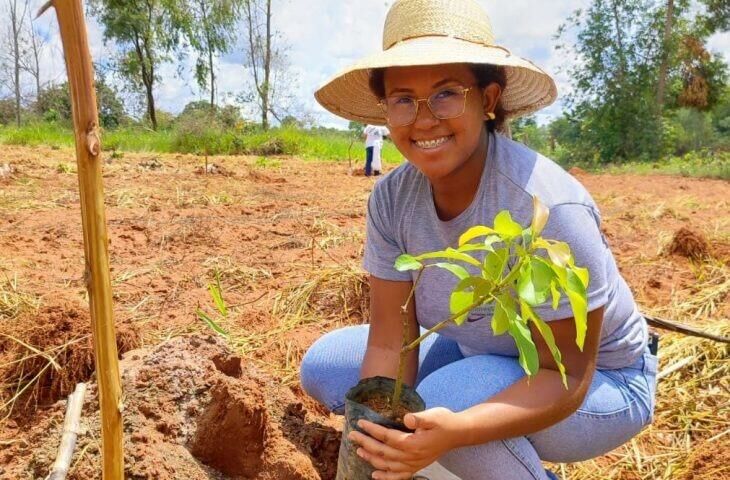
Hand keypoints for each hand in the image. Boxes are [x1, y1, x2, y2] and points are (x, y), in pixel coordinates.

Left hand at [348, 407, 467, 479]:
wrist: (458, 434)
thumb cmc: (444, 422)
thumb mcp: (433, 415)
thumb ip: (419, 418)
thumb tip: (406, 418)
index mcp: (413, 443)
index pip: (387, 437)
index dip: (372, 430)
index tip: (360, 423)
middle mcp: (411, 457)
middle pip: (383, 452)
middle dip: (366, 443)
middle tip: (352, 435)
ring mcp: (414, 464)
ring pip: (387, 465)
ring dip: (371, 459)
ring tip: (358, 450)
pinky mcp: (416, 467)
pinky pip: (398, 476)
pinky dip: (385, 477)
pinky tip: (374, 475)